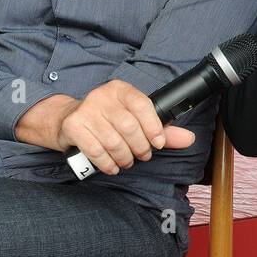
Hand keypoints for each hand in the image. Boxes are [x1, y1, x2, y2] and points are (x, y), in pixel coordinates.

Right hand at [15, 82, 194, 175]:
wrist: (67, 119)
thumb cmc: (107, 120)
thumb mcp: (134, 119)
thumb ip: (162, 129)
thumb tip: (189, 139)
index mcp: (121, 90)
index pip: (143, 105)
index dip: (154, 127)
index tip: (158, 143)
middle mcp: (103, 96)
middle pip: (129, 127)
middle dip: (140, 147)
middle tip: (142, 156)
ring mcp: (86, 110)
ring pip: (113, 141)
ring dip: (124, 158)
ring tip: (127, 162)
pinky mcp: (73, 126)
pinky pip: (95, 150)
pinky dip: (107, 163)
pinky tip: (112, 166)